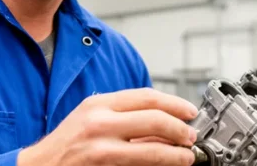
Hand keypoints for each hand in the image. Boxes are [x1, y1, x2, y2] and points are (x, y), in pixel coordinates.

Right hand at [18, 88, 198, 165]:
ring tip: (186, 156)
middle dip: (180, 128)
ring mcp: (101, 148)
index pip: (146, 97)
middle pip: (154, 119)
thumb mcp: (90, 118)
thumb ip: (122, 115)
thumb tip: (161, 121)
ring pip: (152, 149)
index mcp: (98, 104)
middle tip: (191, 135)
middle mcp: (100, 123)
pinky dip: (157, 165)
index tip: (189, 111)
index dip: (174, 104)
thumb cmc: (65, 144)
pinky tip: (166, 165)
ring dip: (176, 154)